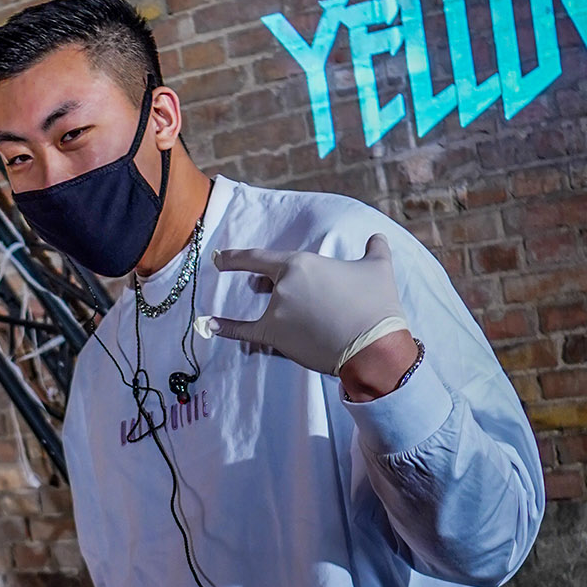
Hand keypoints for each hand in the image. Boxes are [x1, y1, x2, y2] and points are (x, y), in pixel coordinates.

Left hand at [195, 234, 409, 376]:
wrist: (375, 348)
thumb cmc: (376, 305)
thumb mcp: (379, 268)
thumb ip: (375, 249)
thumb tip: (377, 238)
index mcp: (301, 264)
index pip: (260, 258)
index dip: (236, 258)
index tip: (219, 257)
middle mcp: (284, 286)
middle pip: (267, 285)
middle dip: (268, 288)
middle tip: (272, 290)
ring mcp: (277, 313)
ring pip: (265, 309)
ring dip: (270, 309)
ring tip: (288, 317)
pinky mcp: (277, 338)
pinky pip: (244, 331)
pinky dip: (224, 327)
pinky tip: (207, 324)